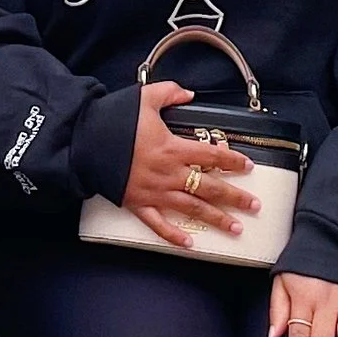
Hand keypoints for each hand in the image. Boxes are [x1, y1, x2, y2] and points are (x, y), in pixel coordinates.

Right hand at [122, 82, 256, 250]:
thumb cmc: (113, 122)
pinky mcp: (138, 204)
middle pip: (209, 188)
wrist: (83, 143)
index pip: (211, 156)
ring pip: (192, 208)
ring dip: (216, 219)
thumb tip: (188, 94)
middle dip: (235, 198)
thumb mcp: (143, 98)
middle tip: (254, 206)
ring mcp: (155, 192)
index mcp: (172, 148)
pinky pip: (159, 224)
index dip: (232, 161)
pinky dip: (174, 236)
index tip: (248, 167)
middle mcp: (169, 173)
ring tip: (236, 228)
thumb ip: (169, 93)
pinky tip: (190, 244)